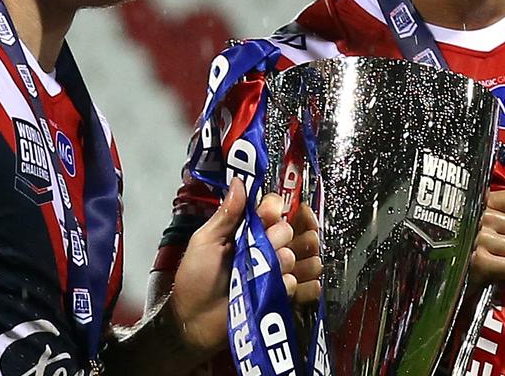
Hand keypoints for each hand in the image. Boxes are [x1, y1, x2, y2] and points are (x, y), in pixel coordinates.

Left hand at [165, 179, 316, 354]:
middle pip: (297, 230)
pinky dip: (299, 286)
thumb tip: (239, 181)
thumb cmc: (195, 279)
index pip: (277, 209)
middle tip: (266, 248)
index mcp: (249, 230)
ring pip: (308, 257)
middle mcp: (269, 248)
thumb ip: (226, 214)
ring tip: (272, 272)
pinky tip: (282, 288)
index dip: (276, 210)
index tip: (268, 215)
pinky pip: (309, 286)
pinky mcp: (285, 297)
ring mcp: (279, 273)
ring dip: (291, 263)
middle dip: (283, 237)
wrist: (195, 322)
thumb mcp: (205, 241)